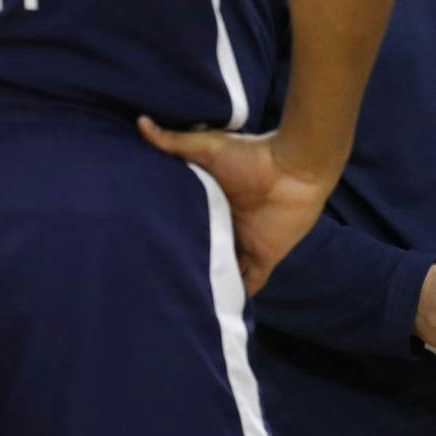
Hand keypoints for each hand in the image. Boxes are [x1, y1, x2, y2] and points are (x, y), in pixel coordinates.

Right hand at [138, 119, 330, 293]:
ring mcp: (246, 243)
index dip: (171, 237)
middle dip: (187, 265)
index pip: (189, 225)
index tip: (144, 251)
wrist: (295, 166)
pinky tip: (221, 313)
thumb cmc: (252, 154)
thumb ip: (174, 141)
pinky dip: (239, 296)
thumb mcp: (208, 147)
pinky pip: (250, 283)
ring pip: (224, 272)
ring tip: (181, 304)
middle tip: (155, 285)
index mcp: (213, 203)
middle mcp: (228, 225)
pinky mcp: (266, 256)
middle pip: (204, 251)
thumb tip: (140, 122)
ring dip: (211, 285)